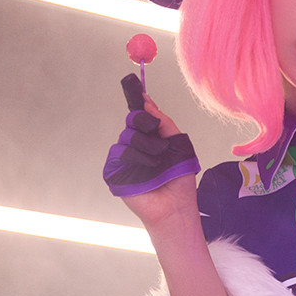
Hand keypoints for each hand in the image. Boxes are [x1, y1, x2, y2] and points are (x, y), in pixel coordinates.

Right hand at [103, 88, 200, 226]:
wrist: (175, 207)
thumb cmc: (180, 181)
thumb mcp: (179, 145)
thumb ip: (164, 122)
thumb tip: (148, 103)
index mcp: (150, 141)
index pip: (140, 118)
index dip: (139, 105)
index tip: (138, 88)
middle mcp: (135, 148)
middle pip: (132, 122)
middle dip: (145, 125)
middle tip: (159, 139)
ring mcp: (124, 161)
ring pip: (126, 137)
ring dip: (146, 148)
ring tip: (158, 163)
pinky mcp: (115, 173)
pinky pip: (119, 153)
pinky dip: (135, 159)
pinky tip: (146, 171)